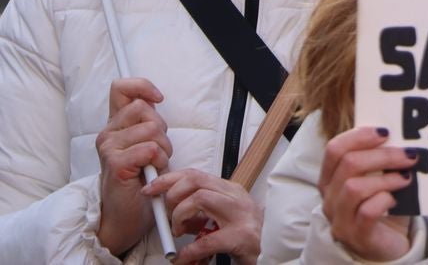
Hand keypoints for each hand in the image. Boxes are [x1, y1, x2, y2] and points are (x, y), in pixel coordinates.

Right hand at [95, 78, 171, 255]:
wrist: (129, 216)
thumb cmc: (142, 180)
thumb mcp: (148, 145)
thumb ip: (147, 122)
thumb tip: (155, 100)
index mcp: (116, 125)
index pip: (121, 88)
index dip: (142, 86)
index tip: (158, 99)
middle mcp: (108, 133)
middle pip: (144, 109)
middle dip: (161, 130)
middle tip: (157, 152)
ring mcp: (109, 148)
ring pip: (151, 129)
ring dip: (163, 148)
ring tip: (154, 164)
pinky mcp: (115, 164)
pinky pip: (149, 149)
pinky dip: (159, 160)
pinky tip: (151, 172)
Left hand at [141, 169, 261, 264]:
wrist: (272, 251)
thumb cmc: (247, 236)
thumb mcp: (224, 217)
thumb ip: (203, 211)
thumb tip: (175, 209)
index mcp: (231, 190)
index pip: (195, 174)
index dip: (168, 179)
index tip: (151, 188)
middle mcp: (235, 197)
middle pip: (195, 181)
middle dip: (172, 196)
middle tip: (168, 217)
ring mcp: (239, 216)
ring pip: (199, 199)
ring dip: (180, 217)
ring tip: (178, 233)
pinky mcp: (240, 237)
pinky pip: (205, 241)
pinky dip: (188, 251)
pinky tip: (183, 258)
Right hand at [320, 127, 417, 261]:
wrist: (387, 246)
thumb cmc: (382, 207)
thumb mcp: (377, 179)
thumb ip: (379, 160)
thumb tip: (401, 135)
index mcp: (330, 179)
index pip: (334, 149)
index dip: (359, 136)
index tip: (386, 132)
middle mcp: (330, 198)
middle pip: (348, 164)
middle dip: (383, 155)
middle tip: (410, 154)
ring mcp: (340, 219)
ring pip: (355, 187)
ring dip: (386, 178)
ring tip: (407, 177)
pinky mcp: (356, 235)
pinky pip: (367, 212)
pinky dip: (384, 200)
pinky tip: (395, 200)